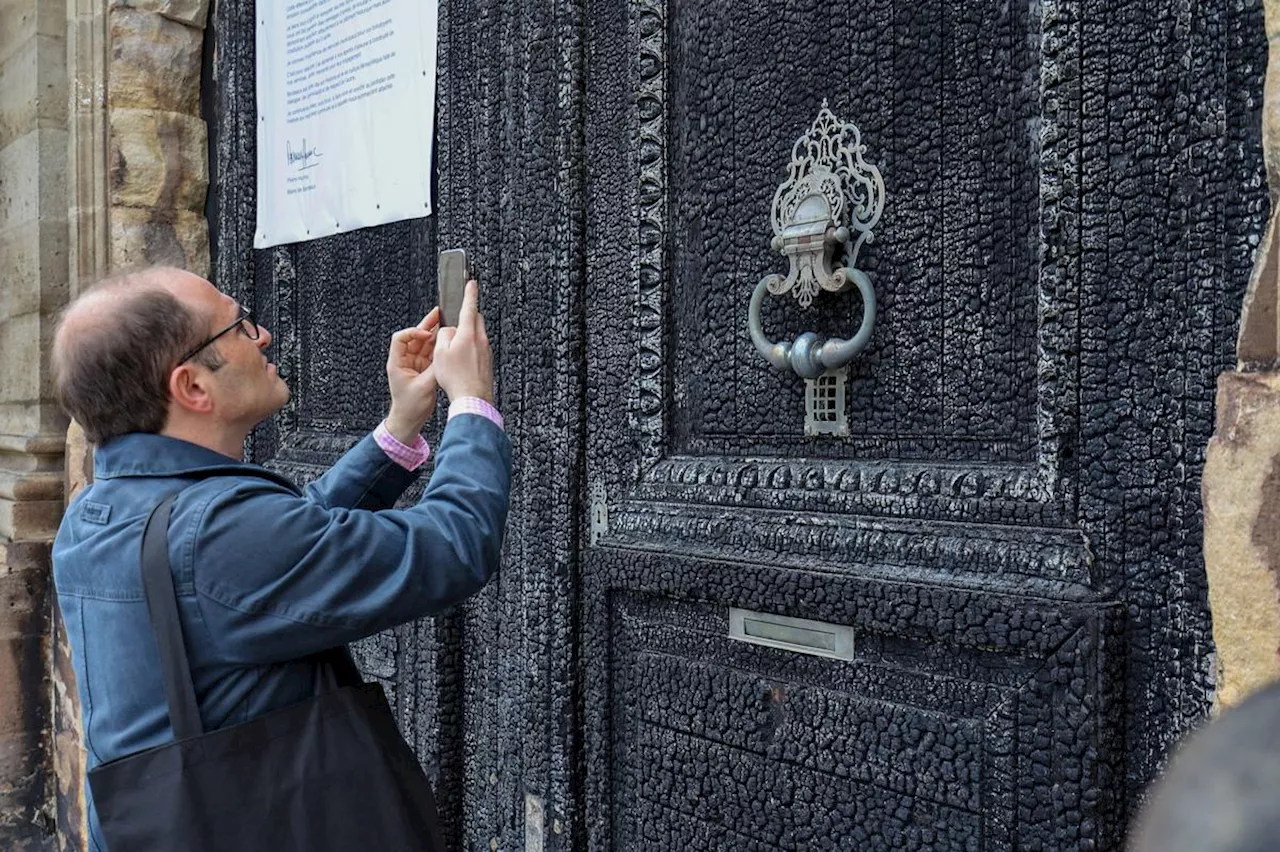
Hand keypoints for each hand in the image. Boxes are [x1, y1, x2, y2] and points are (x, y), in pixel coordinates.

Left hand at [385, 307, 441, 442]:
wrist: (408, 420)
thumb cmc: (410, 407)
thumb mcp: (424, 387)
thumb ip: (435, 369)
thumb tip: (444, 355)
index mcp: (397, 363)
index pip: (401, 338)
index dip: (413, 332)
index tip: (426, 333)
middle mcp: (404, 360)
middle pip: (414, 337)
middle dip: (426, 325)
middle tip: (438, 314)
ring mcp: (413, 364)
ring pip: (423, 343)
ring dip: (434, 334)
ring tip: (445, 322)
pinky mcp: (422, 369)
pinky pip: (429, 353)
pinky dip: (437, 346)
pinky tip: (446, 340)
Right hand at [433, 280, 494, 403]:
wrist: (473, 399)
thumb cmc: (456, 378)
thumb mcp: (440, 353)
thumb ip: (444, 335)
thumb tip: (449, 330)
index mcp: (468, 334)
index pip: (470, 307)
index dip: (470, 293)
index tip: (471, 283)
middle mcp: (481, 340)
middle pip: (476, 320)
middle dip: (467, 317)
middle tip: (455, 325)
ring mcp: (487, 351)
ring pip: (477, 335)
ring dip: (467, 336)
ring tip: (454, 352)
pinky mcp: (488, 362)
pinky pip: (479, 348)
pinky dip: (471, 349)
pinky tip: (462, 363)